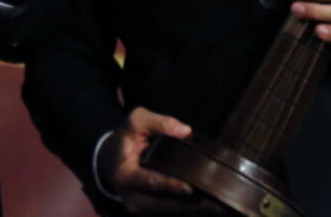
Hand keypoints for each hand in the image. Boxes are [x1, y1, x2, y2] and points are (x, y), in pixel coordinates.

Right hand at [98, 108, 213, 213]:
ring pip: (171, 212)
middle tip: (217, 203)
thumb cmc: (126, 140)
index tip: (191, 188)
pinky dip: (190, 210)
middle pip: (165, 205)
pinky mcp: (150, 213)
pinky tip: (209, 207)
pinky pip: (172, 213)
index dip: (171, 185)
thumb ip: (159, 122)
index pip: (151, 181)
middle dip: (191, 206)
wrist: (111, 160)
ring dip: (194, 210)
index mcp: (126, 175)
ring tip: (218, 206)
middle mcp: (133, 198)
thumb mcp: (136, 122)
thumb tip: (186, 131)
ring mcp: (141, 210)